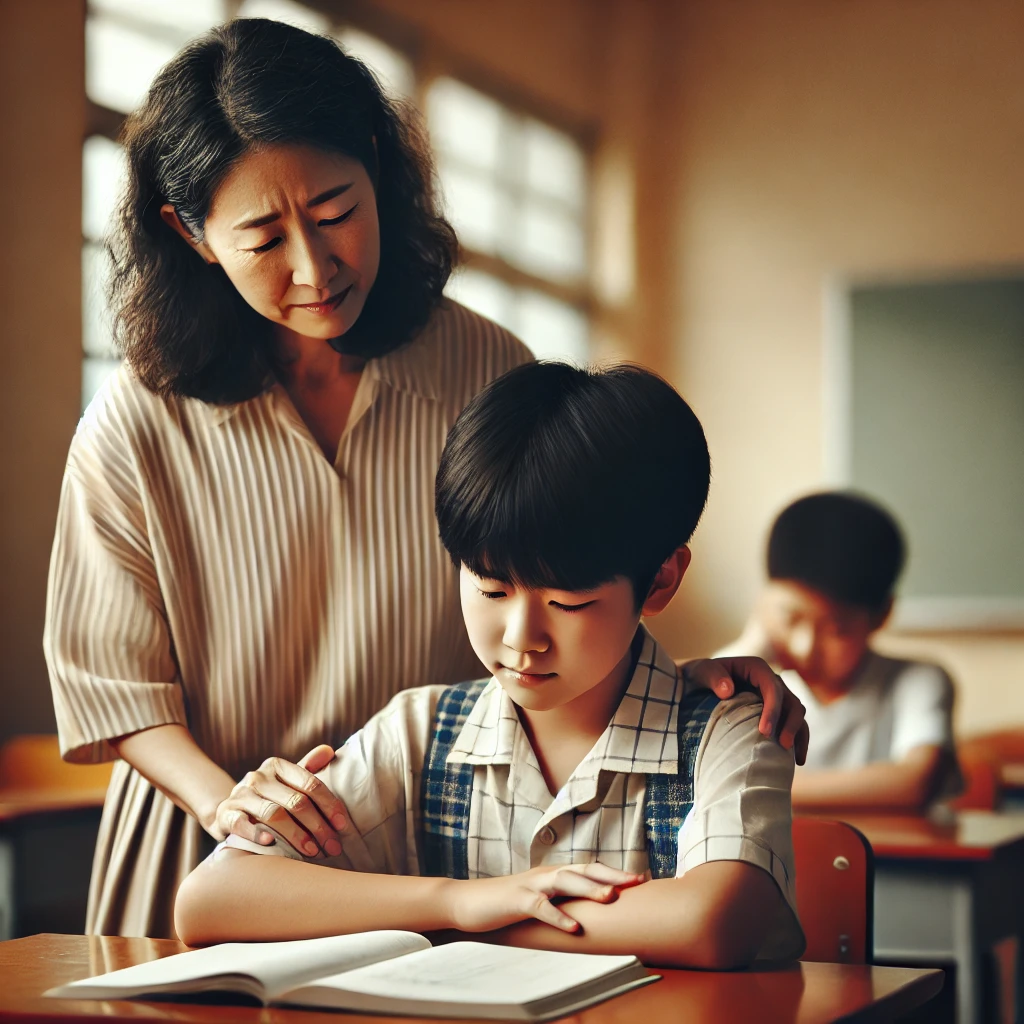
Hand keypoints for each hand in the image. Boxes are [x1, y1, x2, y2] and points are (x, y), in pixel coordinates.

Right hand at [213, 744, 347, 856]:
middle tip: (333, 846)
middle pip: (295, 801)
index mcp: (277, 766)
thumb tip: (330, 750)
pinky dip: (257, 834)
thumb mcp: (286, 780)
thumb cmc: (267, 796)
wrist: (229, 810)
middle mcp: (258, 777)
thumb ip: (308, 767)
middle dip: (318, 826)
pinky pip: (241, 824)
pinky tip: (271, 844)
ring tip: (312, 851)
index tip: (343, 826)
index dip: (329, 804)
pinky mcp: (226, 814)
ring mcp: (240, 795)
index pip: (310, 783)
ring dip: (296, 835)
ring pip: (273, 814)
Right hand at [443, 863, 644, 933]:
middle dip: (611, 874)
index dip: (614, 872)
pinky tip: (574, 927)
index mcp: (552, 874)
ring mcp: (531, 885)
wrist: (466, 902)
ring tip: (610, 897)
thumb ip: (559, 899)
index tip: (640, 879)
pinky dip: (558, 916)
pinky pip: (540, 907)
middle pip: (583, 869)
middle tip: (636, 881)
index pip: (588, 868)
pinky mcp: (516, 900)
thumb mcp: (537, 899)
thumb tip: (586, 910)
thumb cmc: (505, 903)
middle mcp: (545, 874)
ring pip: (564, 881)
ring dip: (588, 888)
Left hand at [681, 657, 808, 764]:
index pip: (773, 688)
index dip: (773, 709)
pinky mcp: (777, 710)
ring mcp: (777, 696)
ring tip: (794, 758)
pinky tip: (797, 760)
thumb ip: (713, 677)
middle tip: (783, 746)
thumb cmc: (701, 675)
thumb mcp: (702, 672)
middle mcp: (771, 680)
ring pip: (798, 713)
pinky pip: (794, 723)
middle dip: (790, 724)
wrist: (700, 682)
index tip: (765, 732)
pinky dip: (798, 739)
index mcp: (757, 668)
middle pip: (791, 701)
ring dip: (798, 734)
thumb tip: (728, 690)